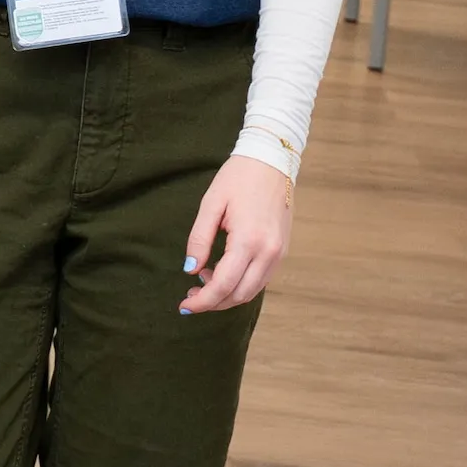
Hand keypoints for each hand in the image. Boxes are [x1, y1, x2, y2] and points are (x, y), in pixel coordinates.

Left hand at [180, 154, 292, 314]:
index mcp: (248, 240)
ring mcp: (278, 253)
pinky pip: (261, 279)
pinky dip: (241, 285)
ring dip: (227, 296)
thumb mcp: (211, 203)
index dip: (202, 301)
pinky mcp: (282, 250)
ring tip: (205, 282)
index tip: (184, 306)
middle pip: (238, 295)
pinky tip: (224, 273)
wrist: (271, 160)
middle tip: (190, 296)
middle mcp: (268, 252)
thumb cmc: (238, 177)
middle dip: (213, 303)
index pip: (223, 285)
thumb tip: (190, 270)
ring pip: (252, 292)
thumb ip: (199, 239)